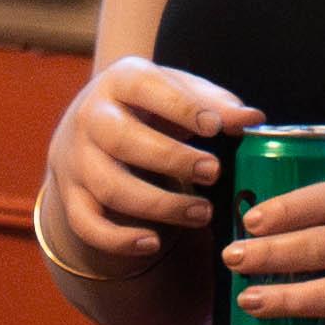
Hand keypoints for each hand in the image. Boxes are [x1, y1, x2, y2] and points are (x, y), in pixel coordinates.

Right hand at [42, 57, 252, 276]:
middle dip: (172, 159)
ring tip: (202, 213)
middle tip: (214, 172)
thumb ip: (216, 104)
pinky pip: (87, 225)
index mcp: (119, 81)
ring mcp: (75, 160)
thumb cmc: (146, 106)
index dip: (182, 108)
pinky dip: (118, 240)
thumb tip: (253, 121)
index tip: (216, 127)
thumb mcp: (178, 92)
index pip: (147, 89)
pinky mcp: (70, 196)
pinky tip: (153, 243)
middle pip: (123, 142)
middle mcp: (89, 118)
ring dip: (159, 205)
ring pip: (110, 188)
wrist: (89, 123)